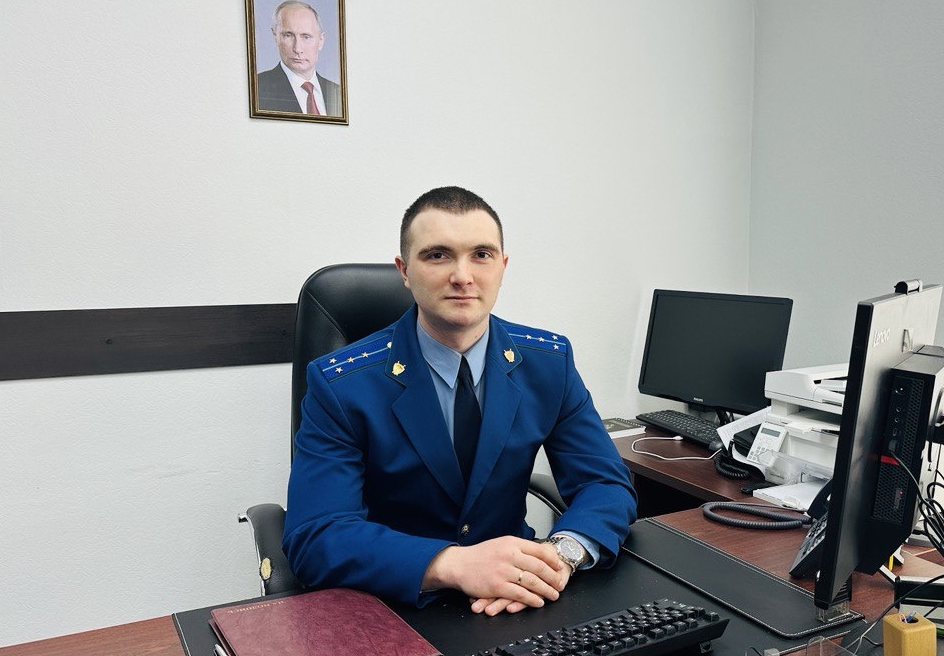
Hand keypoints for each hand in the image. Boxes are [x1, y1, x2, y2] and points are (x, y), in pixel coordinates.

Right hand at [422, 536, 567, 614]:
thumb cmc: (479, 555)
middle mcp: (509, 555)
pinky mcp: (497, 586)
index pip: (538, 550)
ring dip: (546, 590)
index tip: (559, 567)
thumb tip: (536, 553)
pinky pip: (520, 594)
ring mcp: (503, 571)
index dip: (552, 560)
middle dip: (552, 577)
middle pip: (539, 567)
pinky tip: (538, 602)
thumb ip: (517, 547)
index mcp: (511, 543)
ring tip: (553, 595)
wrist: (458, 564)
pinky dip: (532, 599)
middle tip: (560, 584)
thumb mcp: (500, 544)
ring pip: (532, 581)